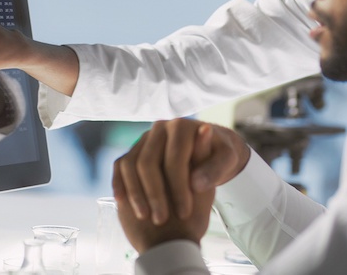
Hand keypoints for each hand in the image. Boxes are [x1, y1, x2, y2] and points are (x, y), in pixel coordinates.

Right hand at [114, 119, 215, 252]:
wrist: (207, 150)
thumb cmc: (217, 157)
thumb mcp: (226, 161)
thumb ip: (215, 169)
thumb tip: (196, 183)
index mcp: (181, 127)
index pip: (175, 159)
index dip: (178, 188)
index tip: (184, 213)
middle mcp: (159, 128)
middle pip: (148, 162)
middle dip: (154, 193)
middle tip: (161, 219)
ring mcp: (145, 138)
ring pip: (131, 164)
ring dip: (135, 193)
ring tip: (145, 216)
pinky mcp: (134, 149)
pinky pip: (121, 165)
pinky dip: (119, 183)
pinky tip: (123, 202)